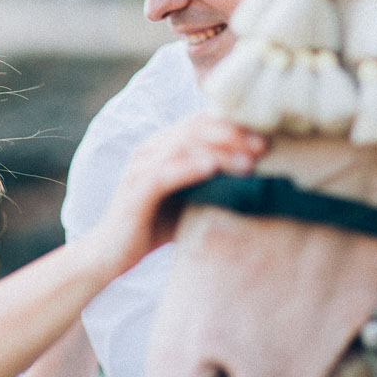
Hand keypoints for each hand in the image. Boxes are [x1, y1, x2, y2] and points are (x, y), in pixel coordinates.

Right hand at [89, 114, 266, 273]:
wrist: (110, 254)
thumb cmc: (154, 225)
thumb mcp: (190, 199)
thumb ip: (214, 183)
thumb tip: (259, 179)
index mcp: (163, 145)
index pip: (201, 122)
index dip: (234, 125)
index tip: (266, 137)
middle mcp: (150, 149)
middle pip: (196, 129)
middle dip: (233, 135)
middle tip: (264, 146)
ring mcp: (141, 167)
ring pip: (184, 148)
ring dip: (219, 152)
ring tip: (248, 162)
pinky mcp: (135, 190)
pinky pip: (164, 173)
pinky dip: (190, 168)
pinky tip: (212, 169)